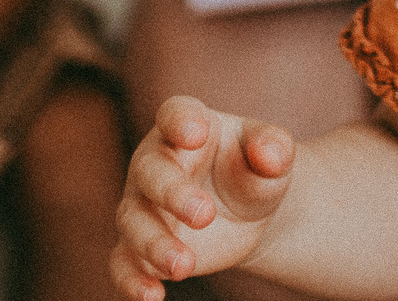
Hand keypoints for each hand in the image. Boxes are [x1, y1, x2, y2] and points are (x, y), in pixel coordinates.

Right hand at [112, 95, 295, 298]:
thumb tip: (270, 156)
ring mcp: (142, 204)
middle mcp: (155, 161)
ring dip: (155, 244)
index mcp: (187, 124)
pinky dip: (131, 279)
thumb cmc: (255, 171)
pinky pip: (123, 261)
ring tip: (184, 266)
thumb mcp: (273, 155)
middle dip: (172, 193)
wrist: (248, 213)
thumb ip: (274, 148)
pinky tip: (151, 296)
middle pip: (151, 172)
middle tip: (204, 215)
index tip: (196, 134)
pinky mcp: (139, 245)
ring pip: (134, 221)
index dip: (181, 121)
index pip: (175, 113)